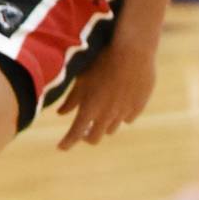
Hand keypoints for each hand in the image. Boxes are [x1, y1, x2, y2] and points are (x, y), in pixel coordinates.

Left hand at [55, 35, 156, 149]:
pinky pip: (127, 118)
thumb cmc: (101, 61)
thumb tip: (60, 113)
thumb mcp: (82, 79)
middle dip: (86, 136)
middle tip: (81, 130)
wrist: (132, 52)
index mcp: (89, 109)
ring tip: (100, 112)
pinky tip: (118, 103)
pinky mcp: (138, 107)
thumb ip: (71, 99)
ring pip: (111, 129)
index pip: (75, 134)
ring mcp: (124, 113)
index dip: (67, 143)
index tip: (61, 147)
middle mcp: (107, 116)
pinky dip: (120, 115)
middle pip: (94, 138)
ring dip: (103, 125)